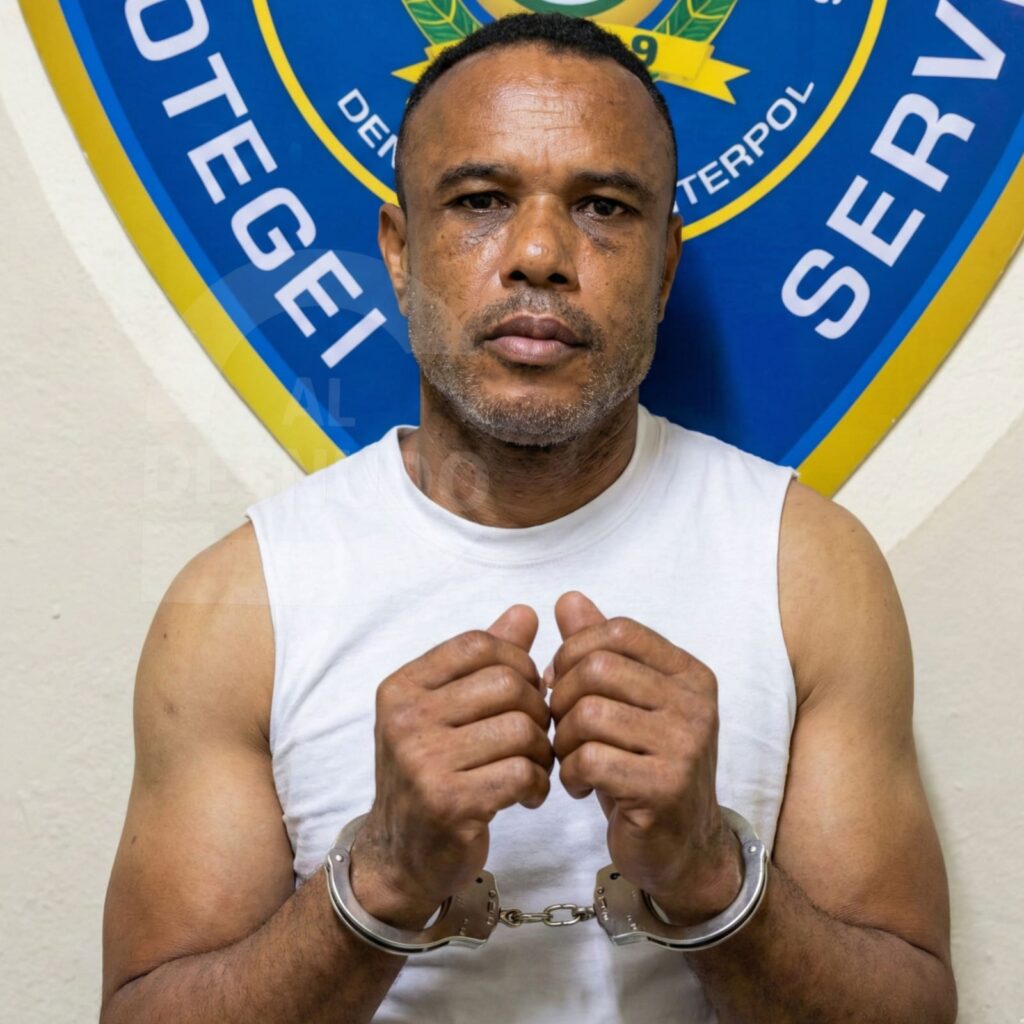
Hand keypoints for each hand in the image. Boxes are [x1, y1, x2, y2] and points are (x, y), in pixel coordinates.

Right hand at [351, 605, 552, 925]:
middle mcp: (404, 719)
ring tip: (533, 767)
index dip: (517, 662)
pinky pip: (522, 772)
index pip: (479, 644)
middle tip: (536, 735)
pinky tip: (527, 795)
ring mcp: (422, 761)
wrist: (399, 857)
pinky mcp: (448, 803)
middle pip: (507, 683)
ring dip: (541, 750)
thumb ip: (484, 663)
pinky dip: (538, 784)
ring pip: (521, 728)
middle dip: (537, 708)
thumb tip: (526, 613)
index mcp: (402, 687)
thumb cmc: (430, 774)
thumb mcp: (444, 711)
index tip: (523, 692)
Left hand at [548, 592, 742, 924]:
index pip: (619, 631)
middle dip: (561, 697)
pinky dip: (570, 773)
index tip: (560, 681)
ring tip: (570, 759)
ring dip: (563, 740)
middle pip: (597, 668)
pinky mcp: (665, 787)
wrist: (683, 848)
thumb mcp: (627, 705)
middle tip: (561, 727)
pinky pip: (591, 758)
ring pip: (589, 713)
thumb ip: (599, 651)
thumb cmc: (646, 767)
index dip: (575, 650)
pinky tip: (580, 785)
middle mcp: (695, 703)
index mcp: (689, 674)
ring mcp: (685, 745)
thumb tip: (568, 600)